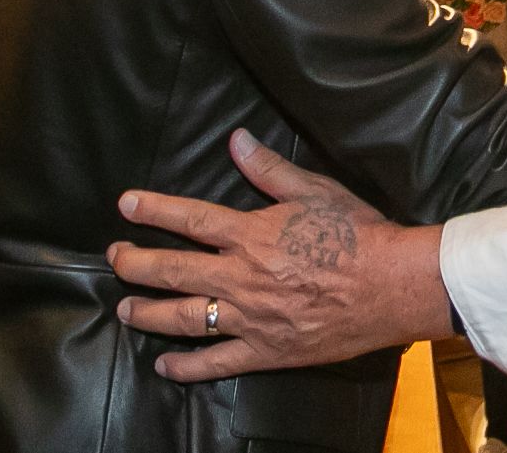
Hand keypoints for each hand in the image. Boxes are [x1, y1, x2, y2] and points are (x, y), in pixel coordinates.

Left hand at [108, 130, 447, 381]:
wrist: (392, 286)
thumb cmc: (358, 234)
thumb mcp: (315, 190)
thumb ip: (269, 170)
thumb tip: (237, 139)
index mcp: (251, 235)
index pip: (189, 219)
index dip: (153, 210)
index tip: (126, 205)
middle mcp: (241, 277)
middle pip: (173, 271)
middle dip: (135, 263)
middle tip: (114, 257)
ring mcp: (250, 318)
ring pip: (184, 317)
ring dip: (148, 313)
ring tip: (124, 308)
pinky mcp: (267, 351)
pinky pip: (217, 363)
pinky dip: (186, 367)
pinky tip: (164, 366)